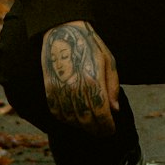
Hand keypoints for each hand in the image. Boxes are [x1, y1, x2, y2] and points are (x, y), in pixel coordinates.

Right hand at [42, 21, 119, 135]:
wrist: (63, 31)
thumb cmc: (89, 46)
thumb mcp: (108, 61)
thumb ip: (112, 87)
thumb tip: (115, 110)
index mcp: (93, 80)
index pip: (101, 114)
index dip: (107, 126)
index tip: (111, 130)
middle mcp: (75, 87)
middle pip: (86, 120)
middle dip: (96, 130)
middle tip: (103, 133)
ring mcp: (60, 88)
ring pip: (71, 119)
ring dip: (82, 127)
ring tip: (90, 126)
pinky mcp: (49, 88)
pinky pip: (56, 112)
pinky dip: (66, 120)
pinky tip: (74, 119)